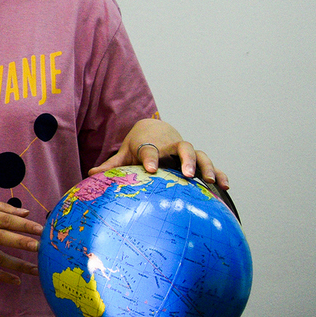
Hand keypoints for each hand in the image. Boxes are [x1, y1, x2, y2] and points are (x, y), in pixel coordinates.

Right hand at [0, 195, 40, 284]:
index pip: (6, 220)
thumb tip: (25, 214)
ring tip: (35, 269)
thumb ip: (0, 207)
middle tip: (42, 248)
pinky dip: (0, 276)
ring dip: (16, 263)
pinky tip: (15, 281)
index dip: (24, 226)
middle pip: (2, 237)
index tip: (42, 230)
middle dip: (23, 243)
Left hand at [89, 118, 228, 189]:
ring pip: (200, 155)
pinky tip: (225, 187)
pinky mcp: (197, 161)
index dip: (150, 159)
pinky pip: (211, 165)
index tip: (150, 170)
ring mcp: (186, 153)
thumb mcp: (124, 153)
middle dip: (185, 160)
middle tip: (186, 174)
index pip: (150, 151)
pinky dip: (220, 174)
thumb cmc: (137, 145)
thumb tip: (90, 175)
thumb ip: (111, 165)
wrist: (154, 129)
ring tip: (210, 180)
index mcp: (150, 145)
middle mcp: (170, 147)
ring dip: (206, 166)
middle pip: (182, 148)